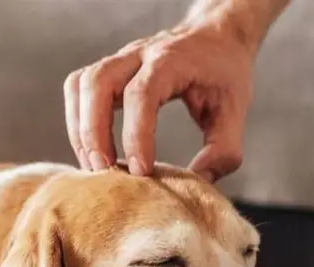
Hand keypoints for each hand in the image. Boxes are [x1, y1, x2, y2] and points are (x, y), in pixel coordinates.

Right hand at [65, 20, 256, 181]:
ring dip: (80, 128)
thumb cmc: (225, 73)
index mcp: (171, 60)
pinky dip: (78, 119)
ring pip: (82, 84)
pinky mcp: (111, 69)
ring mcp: (120, 59)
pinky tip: (93, 148)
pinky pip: (79, 88)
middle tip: (105, 171)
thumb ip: (223, 150)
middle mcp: (139, 54)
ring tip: (95, 165)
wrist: (217, 37)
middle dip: (94, 131)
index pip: (142, 93)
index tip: (141, 170)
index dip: (136, 134)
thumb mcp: (236, 110)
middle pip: (98, 83)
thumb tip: (197, 182)